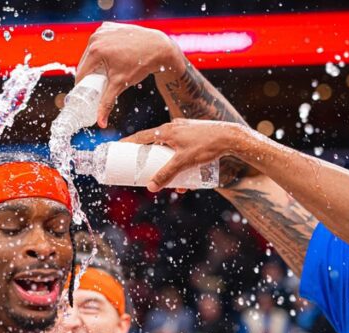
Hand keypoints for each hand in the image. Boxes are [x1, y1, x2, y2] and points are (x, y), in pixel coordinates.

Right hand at [75, 22, 185, 127]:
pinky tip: (108, 58)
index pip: (81, 73)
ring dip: (94, 62)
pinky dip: (101, 50)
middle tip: (95, 85)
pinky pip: (99, 42)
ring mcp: (102, 30)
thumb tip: (100, 123)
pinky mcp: (108, 26)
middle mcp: (97, 37)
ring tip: (103, 72)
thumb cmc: (141, 64)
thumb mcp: (120, 84)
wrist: (158, 47)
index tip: (84, 94)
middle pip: (85, 62)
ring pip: (91, 52)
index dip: (81, 86)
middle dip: (89, 74)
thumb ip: (107, 103)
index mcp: (96, 50)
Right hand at [123, 119, 246, 192]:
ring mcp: (184, 131)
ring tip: (171, 182)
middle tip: (141, 170)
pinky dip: (180, 162)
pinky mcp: (194, 136)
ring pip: (169, 150)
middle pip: (154, 145)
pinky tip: (186, 178)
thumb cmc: (206, 146)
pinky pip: (181, 150)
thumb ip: (166, 175)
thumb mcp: (183, 162)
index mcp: (166, 130)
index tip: (117, 148)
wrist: (231, 137)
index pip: (141, 137)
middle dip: (149, 160)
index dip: (128, 143)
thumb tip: (150, 188)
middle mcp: (174, 128)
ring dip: (167, 165)